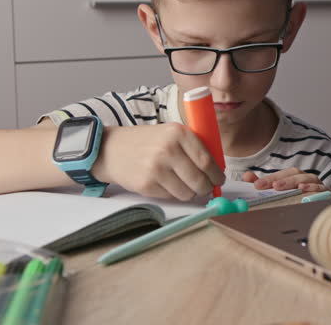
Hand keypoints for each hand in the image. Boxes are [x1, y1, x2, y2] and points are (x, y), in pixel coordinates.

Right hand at [94, 123, 225, 200]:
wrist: (111, 149)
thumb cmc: (148, 142)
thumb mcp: (171, 133)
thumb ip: (194, 147)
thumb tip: (218, 169)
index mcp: (178, 133)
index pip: (206, 161)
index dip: (216, 174)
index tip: (219, 179)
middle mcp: (168, 150)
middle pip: (199, 180)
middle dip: (207, 188)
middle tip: (207, 188)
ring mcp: (156, 169)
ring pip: (187, 192)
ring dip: (191, 193)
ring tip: (185, 185)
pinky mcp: (146, 185)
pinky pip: (171, 197)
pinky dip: (174, 194)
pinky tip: (167, 184)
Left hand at [242, 167, 326, 191]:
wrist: (321, 208)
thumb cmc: (298, 199)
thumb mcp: (279, 192)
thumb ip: (264, 184)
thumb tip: (247, 176)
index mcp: (294, 176)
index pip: (281, 174)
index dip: (269, 178)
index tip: (256, 185)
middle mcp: (306, 178)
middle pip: (295, 173)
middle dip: (282, 179)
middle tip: (271, 187)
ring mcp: (317, 185)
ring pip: (308, 178)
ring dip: (296, 181)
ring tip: (285, 187)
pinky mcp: (327, 193)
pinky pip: (322, 188)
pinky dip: (314, 188)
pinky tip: (305, 189)